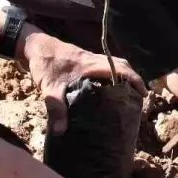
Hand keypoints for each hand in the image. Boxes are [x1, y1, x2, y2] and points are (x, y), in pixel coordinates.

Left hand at [21, 27, 144, 133]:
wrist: (33, 46)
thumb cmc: (44, 64)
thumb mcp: (49, 88)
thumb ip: (56, 109)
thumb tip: (61, 131)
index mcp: (91, 64)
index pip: (120, 68)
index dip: (135, 78)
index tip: (143, 93)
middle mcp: (93, 59)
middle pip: (122, 64)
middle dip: (133, 78)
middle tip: (138, 97)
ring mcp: (89, 58)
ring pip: (114, 64)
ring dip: (124, 76)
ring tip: (126, 94)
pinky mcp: (83, 60)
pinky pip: (105, 65)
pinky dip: (112, 74)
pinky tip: (107, 89)